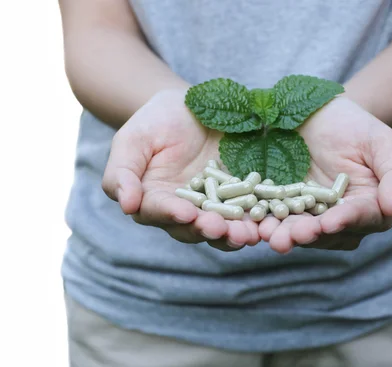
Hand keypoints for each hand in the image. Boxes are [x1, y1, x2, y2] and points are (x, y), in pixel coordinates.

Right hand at [101, 89, 259, 250]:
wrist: (190, 107)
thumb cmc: (155, 120)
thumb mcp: (133, 139)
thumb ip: (122, 171)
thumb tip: (126, 205)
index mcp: (153, 200)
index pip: (159, 211)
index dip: (171, 214)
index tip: (186, 213)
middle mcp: (183, 210)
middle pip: (193, 227)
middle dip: (208, 230)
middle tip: (222, 230)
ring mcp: (214, 207)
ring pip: (223, 227)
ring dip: (236, 233)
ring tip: (249, 234)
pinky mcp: (240, 198)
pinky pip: (248, 212)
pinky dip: (258, 219)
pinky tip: (269, 220)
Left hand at [258, 97, 391, 252]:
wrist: (320, 113)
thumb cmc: (356, 125)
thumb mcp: (381, 141)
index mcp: (370, 204)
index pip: (362, 217)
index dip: (347, 220)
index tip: (330, 223)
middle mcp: (342, 217)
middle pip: (330, 232)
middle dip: (311, 235)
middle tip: (294, 236)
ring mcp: (313, 215)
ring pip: (303, 231)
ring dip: (287, 235)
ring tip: (270, 235)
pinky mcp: (287, 208)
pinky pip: (278, 219)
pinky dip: (268, 223)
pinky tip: (256, 225)